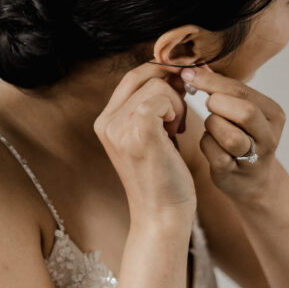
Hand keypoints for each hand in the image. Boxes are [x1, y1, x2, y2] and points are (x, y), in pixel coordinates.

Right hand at [94, 62, 196, 216]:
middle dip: (172, 85)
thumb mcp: (150, 136)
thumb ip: (151, 107)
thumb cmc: (163, 178)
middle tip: (182, 111)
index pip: (132, 76)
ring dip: (177, 104)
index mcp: (105, 121)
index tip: (183, 84)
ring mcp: (120, 127)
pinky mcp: (139, 133)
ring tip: (176, 130)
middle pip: (145, 75)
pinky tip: (176, 132)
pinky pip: (162, 97)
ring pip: (157, 85)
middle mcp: (106, 122)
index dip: (160, 71)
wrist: (162, 215)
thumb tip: (174, 72)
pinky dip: (176, 110)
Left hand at [181, 64, 285, 202]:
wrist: (252, 180)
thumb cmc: (241, 136)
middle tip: (209, 106)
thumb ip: (221, 87)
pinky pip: (215, 153)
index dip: (211, 81)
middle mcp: (269, 135)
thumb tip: (197, 62)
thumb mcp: (238, 110)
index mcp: (273, 113)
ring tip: (213, 127)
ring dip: (212, 127)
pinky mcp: (236, 174)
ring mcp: (256, 157)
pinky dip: (206, 145)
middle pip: (243, 111)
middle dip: (217, 105)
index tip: (187, 73)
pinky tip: (211, 144)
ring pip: (229, 135)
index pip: (242, 90)